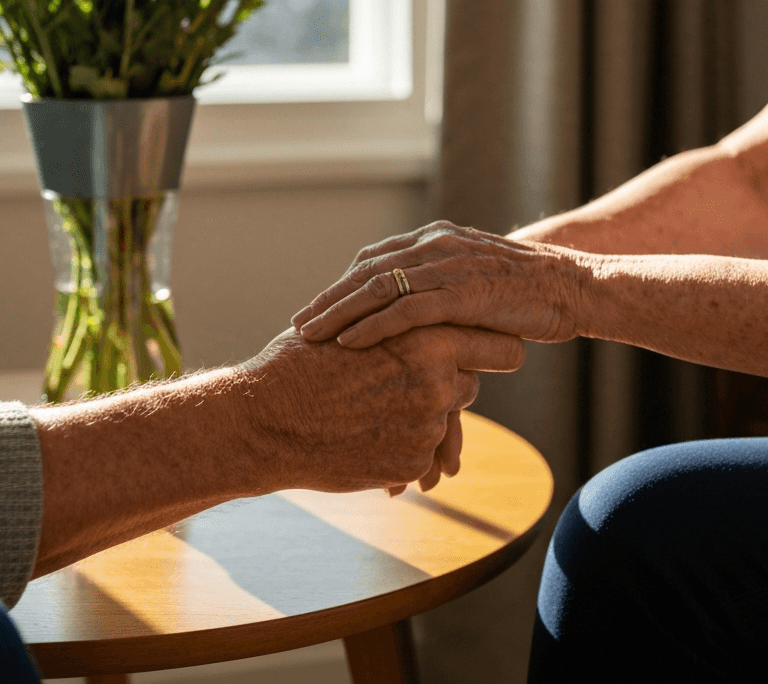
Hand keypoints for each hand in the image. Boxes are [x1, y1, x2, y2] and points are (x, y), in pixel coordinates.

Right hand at [235, 324, 524, 494]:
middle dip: (448, 381)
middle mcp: (438, 382)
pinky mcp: (410, 462)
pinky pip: (422, 452)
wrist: (265, 418)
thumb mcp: (362, 322)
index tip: (492, 347)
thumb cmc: (305, 361)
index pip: (501, 346)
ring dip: (423, 414)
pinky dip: (402, 445)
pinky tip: (365, 435)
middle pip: (471, 382)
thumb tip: (432, 306)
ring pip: (446, 418)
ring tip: (376, 407)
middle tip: (411, 380)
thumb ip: (406, 318)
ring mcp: (426, 427)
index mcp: (429, 338)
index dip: (497, 346)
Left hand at [290, 220, 583, 348]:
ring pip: (377, 287)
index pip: (376, 260)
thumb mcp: (478, 281)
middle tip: (298, 324)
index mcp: (437, 239)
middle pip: (366, 271)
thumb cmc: (528, 293)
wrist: (574, 288)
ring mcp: (448, 266)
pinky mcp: (462, 292)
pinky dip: (372, 326)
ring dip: (338, 312)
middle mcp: (436, 245)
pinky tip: (348, 343)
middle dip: (329, 299)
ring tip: (308, 335)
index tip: (319, 310)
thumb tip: (419, 312)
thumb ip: (445, 287)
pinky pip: (406, 310)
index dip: (343, 286)